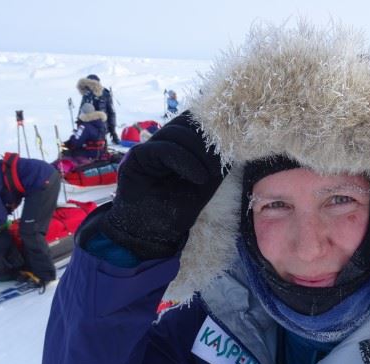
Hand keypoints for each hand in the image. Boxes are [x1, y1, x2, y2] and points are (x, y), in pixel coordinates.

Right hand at [100, 111, 224, 258]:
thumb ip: (214, 164)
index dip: (212, 130)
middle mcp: (161, 143)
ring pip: (175, 132)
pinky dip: (185, 161)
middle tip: (220, 164)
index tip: (229, 148)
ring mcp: (148, 148)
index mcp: (177, 146)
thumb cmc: (175, 210)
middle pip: (185, 123)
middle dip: (207, 141)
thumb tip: (232, 145)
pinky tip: (199, 178)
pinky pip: (163, 149)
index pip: (194, 124)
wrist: (152, 234)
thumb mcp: (204, 185)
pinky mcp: (137, 157)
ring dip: (199, 152)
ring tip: (209, 175)